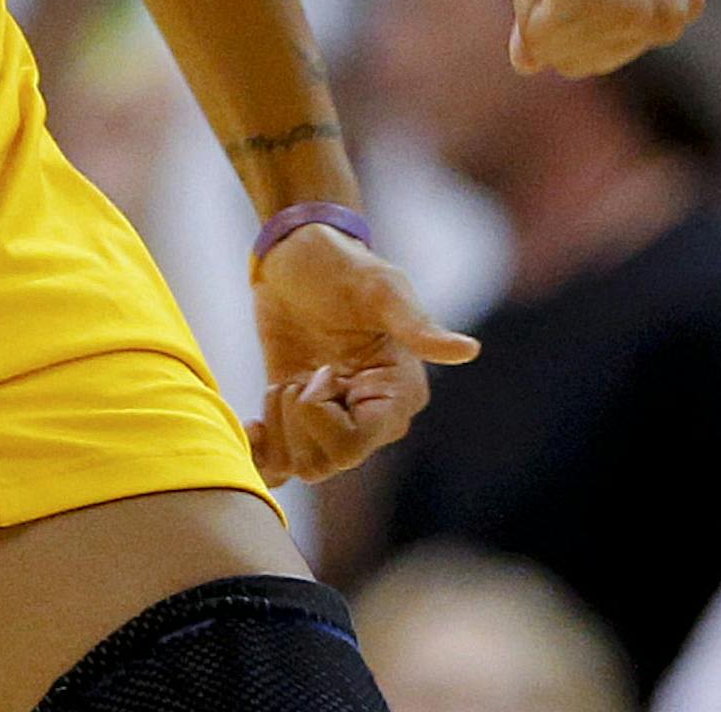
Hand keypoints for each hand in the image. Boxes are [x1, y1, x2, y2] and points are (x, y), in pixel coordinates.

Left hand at [247, 224, 478, 485]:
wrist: (296, 254)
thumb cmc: (342, 265)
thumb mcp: (379, 288)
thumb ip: (417, 325)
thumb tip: (469, 350)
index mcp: (398, 394)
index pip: (356, 446)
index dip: (324, 414)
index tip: (323, 369)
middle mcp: (371, 418)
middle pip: (325, 463)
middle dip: (299, 417)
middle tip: (303, 372)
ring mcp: (333, 421)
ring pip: (300, 467)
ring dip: (279, 423)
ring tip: (286, 379)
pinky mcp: (298, 419)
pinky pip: (279, 466)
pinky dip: (262, 455)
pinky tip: (252, 426)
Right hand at [504, 0, 702, 76]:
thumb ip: (579, 22)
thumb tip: (525, 67)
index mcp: (684, 7)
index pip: (606, 56)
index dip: (574, 11)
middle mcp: (668, 18)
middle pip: (580, 63)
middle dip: (555, 12)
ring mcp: (630, 13)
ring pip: (554, 54)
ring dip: (537, 4)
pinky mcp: (586, 1)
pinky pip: (534, 39)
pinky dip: (523, 1)